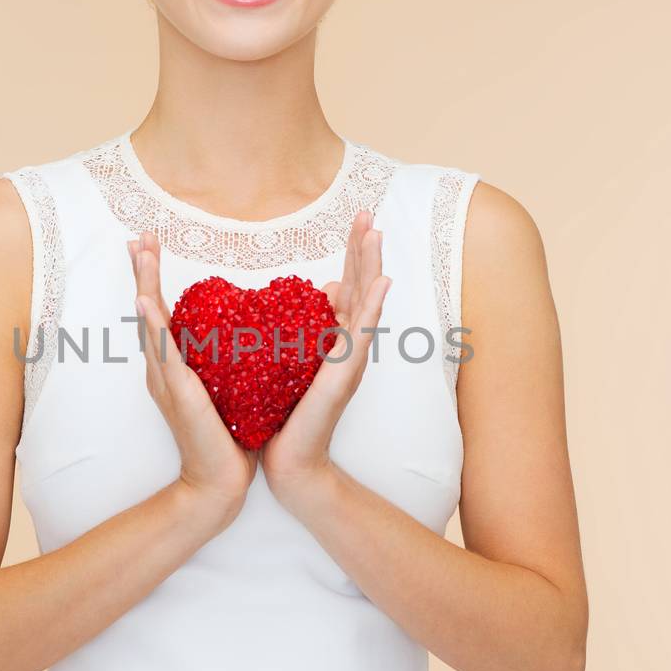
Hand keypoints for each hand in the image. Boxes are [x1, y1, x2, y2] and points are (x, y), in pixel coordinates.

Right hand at [128, 228, 257, 520]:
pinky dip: (154, 326)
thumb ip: (229, 363)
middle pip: (147, 310)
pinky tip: (147, 302)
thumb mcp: (228, 389)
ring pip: (150, 323)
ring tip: (140, 252)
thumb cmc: (228, 439)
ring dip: (144, 284)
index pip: (162, 312)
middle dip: (142, 271)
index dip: (153, 278)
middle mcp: (163, 369)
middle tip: (138, 236)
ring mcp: (166, 380)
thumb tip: (249, 334)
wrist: (219, 483)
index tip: (149, 245)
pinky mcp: (178, 393)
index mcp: (174, 366)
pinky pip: (164, 353)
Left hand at [259, 209, 390, 502]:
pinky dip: (371, 306)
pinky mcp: (344, 373)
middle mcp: (349, 344)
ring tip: (377, 233)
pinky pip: (361, 333)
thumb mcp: (296, 359)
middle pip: (362, 285)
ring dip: (373, 266)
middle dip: (366, 248)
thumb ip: (311, 324)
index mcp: (336, 337)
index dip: (355, 251)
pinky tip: (381, 283)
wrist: (292, 460)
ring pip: (366, 302)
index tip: (359, 217)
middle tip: (370, 211)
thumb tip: (325, 285)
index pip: (349, 284)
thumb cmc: (289, 413)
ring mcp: (351, 358)